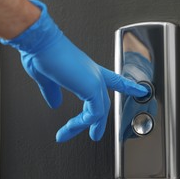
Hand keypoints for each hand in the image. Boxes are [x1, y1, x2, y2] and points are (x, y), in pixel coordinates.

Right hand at [1, 0, 147, 141]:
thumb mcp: (47, 78)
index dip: (126, 86)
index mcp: (85, 70)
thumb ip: (53, 92)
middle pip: (103, 101)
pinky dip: (84, 122)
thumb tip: (55, 104)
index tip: (140, 90)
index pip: (113, 79)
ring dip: (87, 125)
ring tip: (75, 135)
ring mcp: (93, 79)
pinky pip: (95, 112)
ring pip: (100, 109)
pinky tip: (72, 127)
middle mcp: (92, 74)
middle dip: (100, 121)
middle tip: (95, 134)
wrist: (39, 43)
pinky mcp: (91, 86)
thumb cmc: (41, 53)